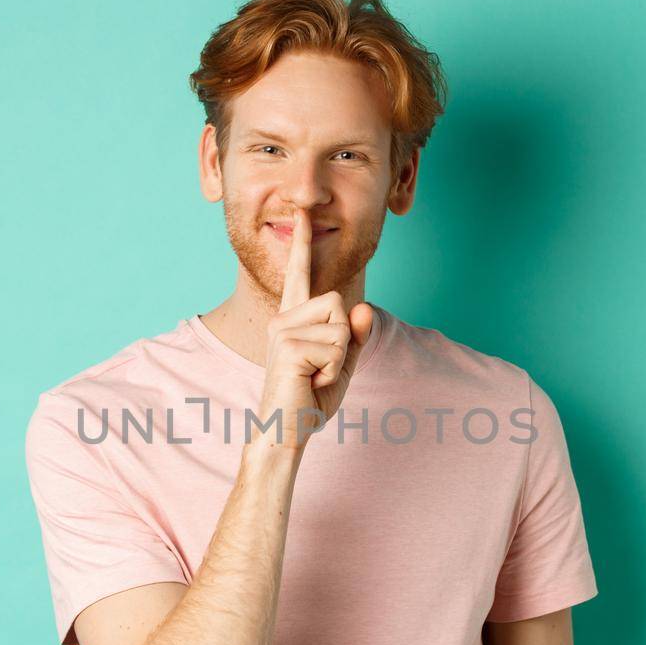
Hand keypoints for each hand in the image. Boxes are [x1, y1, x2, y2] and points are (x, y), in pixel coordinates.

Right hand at [255, 210, 374, 449]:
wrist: (286, 430)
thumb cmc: (310, 398)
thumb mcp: (342, 365)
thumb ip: (355, 336)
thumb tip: (363, 307)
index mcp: (293, 319)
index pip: (298, 276)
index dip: (301, 245)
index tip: (301, 214)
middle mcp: (283, 319)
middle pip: (337, 302)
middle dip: (344, 338)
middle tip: (321, 368)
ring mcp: (282, 330)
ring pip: (340, 325)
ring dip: (339, 358)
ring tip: (315, 376)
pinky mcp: (287, 346)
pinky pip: (336, 346)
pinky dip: (333, 371)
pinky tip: (311, 382)